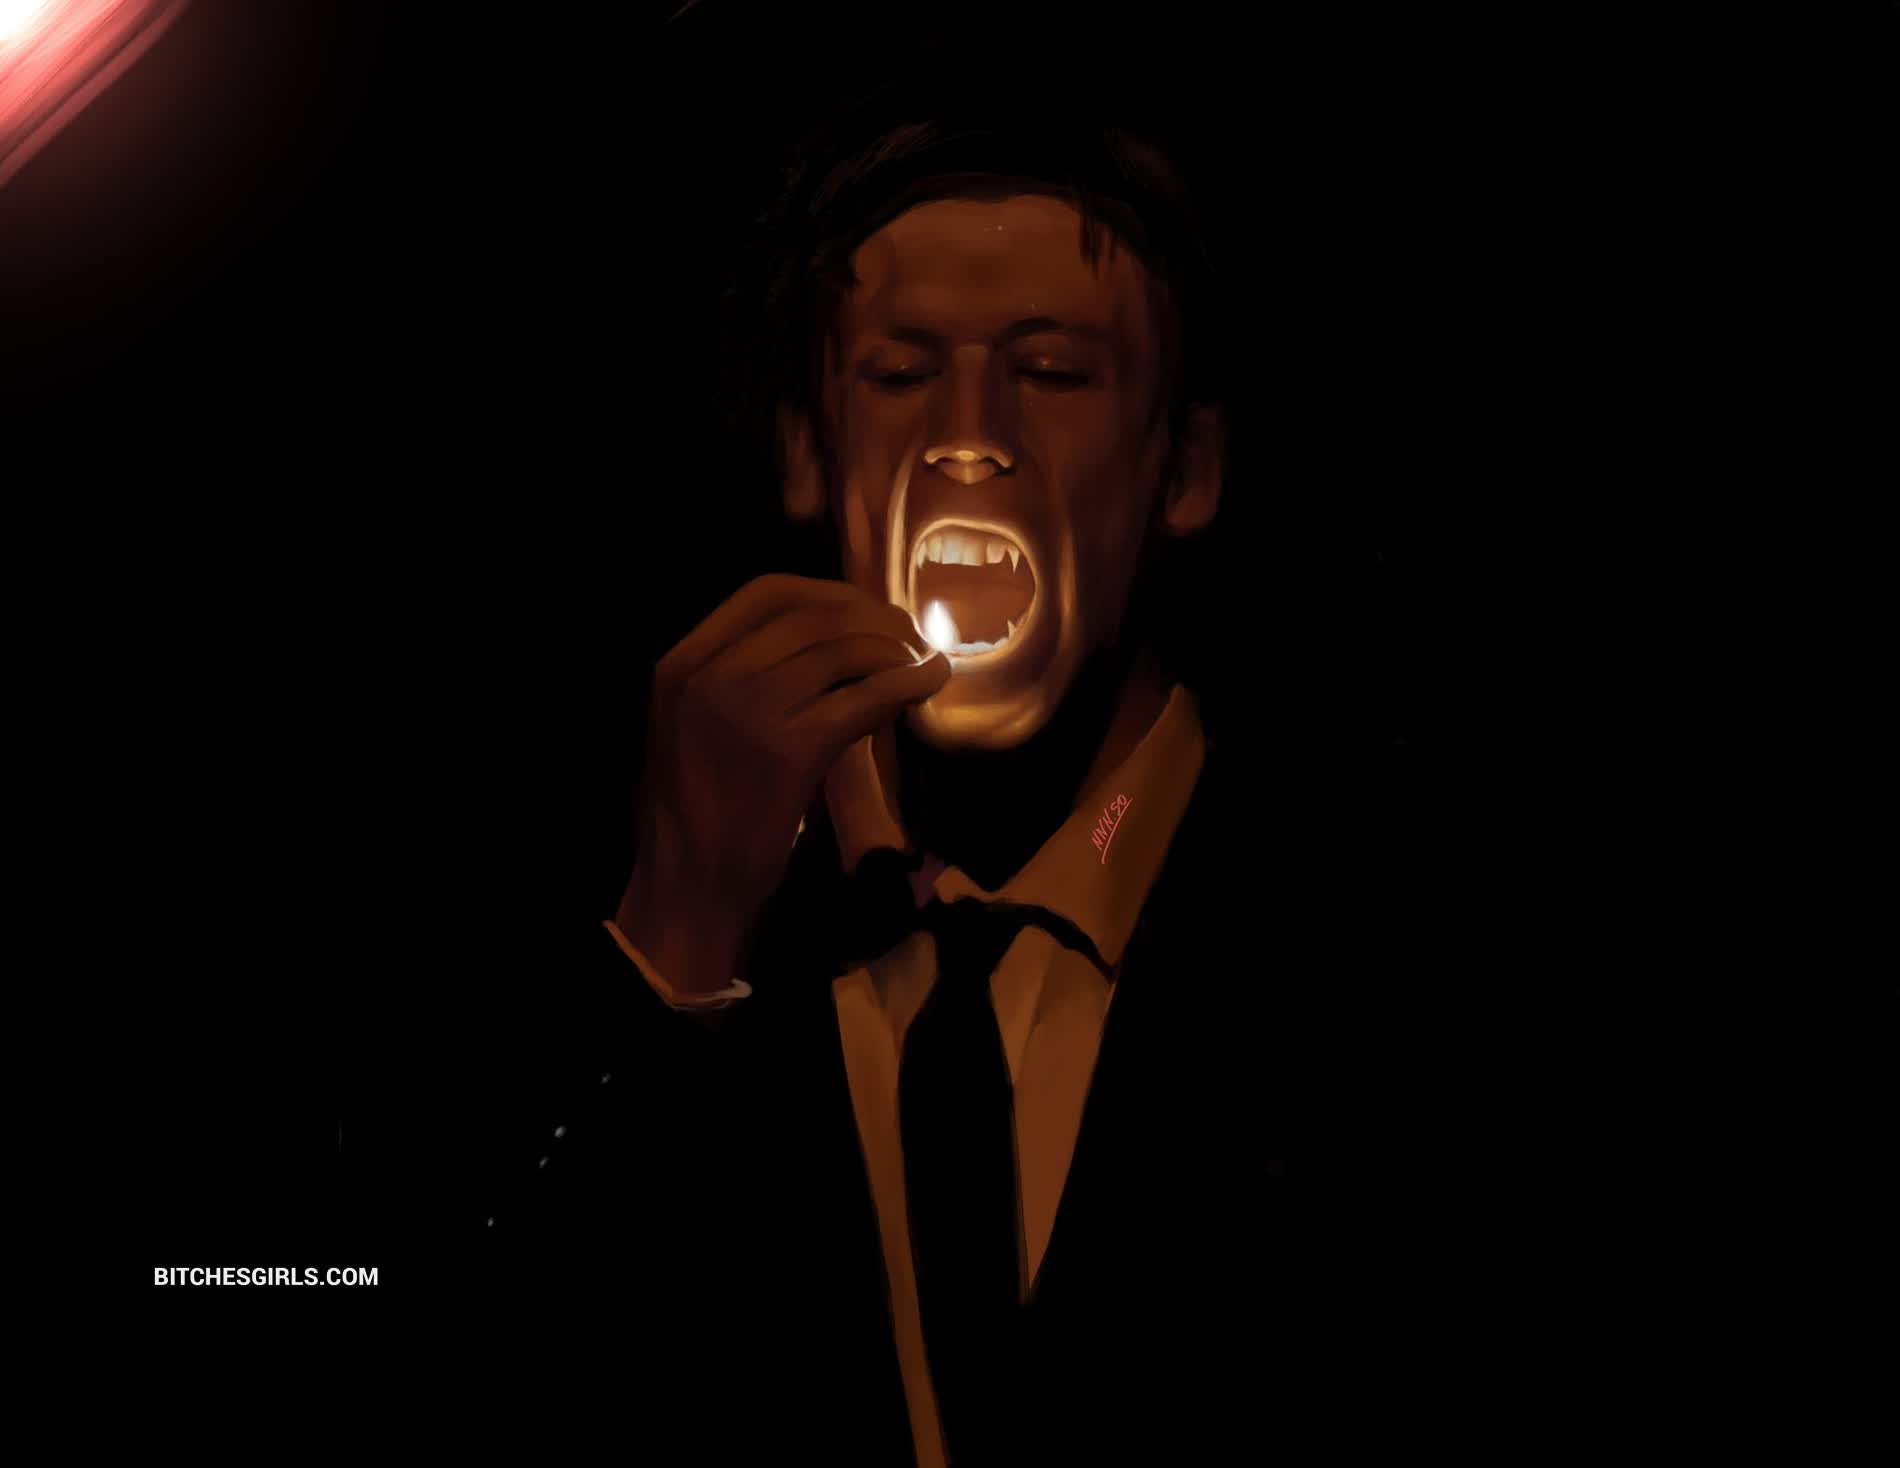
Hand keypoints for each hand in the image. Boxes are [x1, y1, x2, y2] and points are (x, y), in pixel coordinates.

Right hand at [617, 575, 950, 995]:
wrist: (690, 886)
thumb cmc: (697, 812)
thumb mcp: (687, 726)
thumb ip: (732, 677)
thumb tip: (822, 642)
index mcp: (682, 664)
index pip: (767, 592)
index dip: (830, 593)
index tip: (867, 609)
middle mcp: (711, 675)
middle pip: (815, 614)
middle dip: (875, 618)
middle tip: (909, 637)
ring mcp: (749, 709)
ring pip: (847, 649)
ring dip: (898, 650)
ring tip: (922, 663)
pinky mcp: (792, 748)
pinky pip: (867, 697)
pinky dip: (908, 684)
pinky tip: (930, 685)